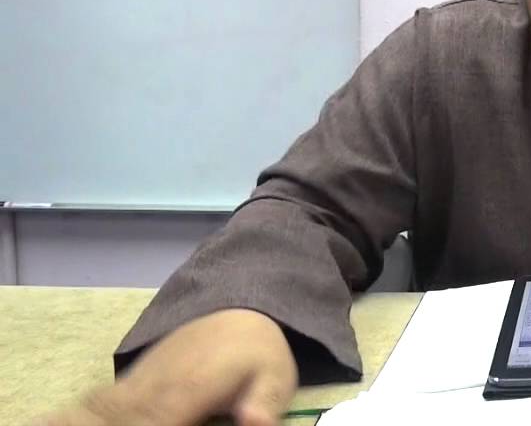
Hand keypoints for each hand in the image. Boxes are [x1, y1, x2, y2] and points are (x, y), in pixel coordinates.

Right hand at [36, 308, 298, 425]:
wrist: (237, 310)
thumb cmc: (259, 352)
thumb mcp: (275, 378)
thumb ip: (264, 403)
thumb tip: (256, 423)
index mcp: (190, 387)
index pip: (157, 420)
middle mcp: (155, 384)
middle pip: (122, 416)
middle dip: (115, 422)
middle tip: (117, 422)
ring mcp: (138, 381)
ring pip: (105, 407)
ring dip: (93, 415)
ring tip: (67, 420)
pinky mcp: (130, 383)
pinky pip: (100, 401)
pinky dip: (85, 410)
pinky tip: (60, 417)